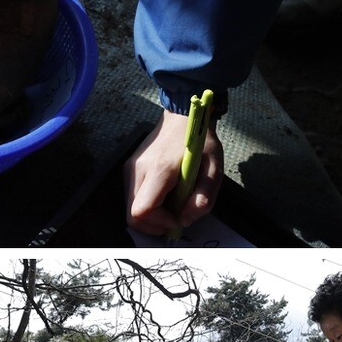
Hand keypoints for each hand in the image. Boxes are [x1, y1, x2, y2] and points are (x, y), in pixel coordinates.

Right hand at [125, 108, 223, 235]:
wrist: (182, 117)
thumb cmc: (200, 142)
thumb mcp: (213, 170)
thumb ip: (203, 198)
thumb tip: (185, 221)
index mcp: (159, 170)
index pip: (142, 211)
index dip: (160, 223)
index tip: (178, 217)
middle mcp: (138, 170)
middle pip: (132, 215)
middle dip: (154, 225)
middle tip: (174, 217)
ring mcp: (130, 169)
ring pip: (130, 208)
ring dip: (150, 216)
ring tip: (171, 205)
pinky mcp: (128, 168)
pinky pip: (131, 197)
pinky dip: (146, 205)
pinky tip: (163, 196)